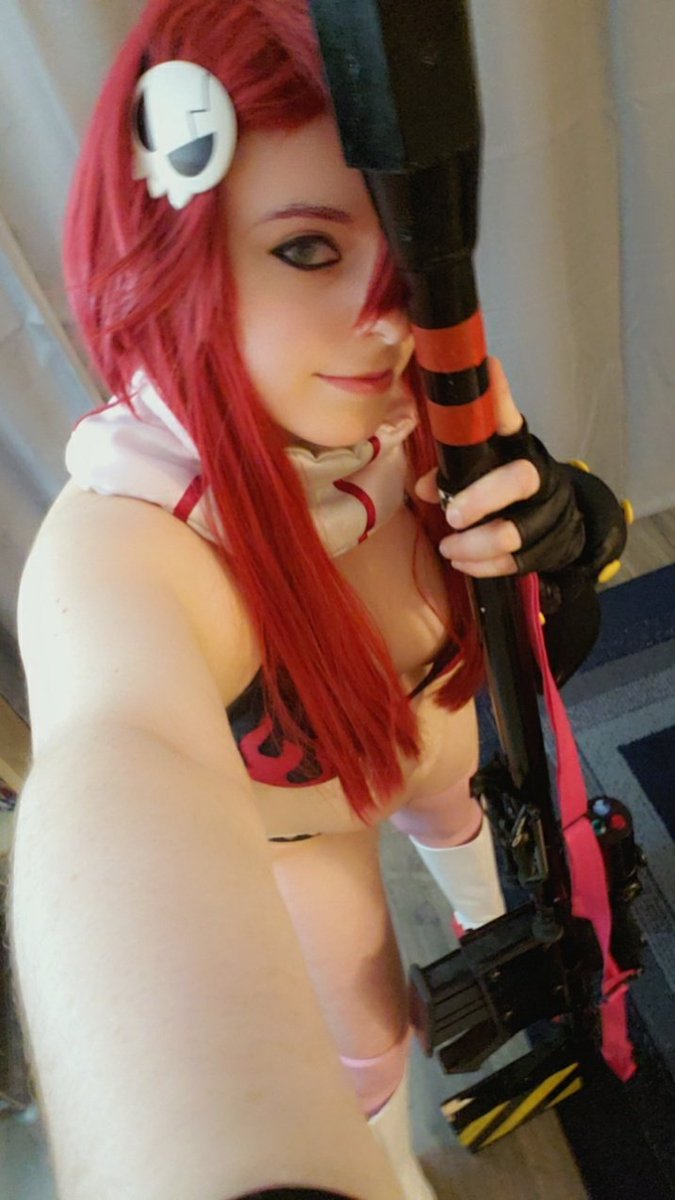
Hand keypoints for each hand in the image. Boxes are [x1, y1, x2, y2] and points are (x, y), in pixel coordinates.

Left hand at [414, 357, 584, 577]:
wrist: (562, 525)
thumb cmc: (506, 489)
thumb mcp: (482, 470)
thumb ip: (453, 470)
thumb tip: (421, 487)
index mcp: (519, 448)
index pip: (510, 418)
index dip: (500, 397)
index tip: (488, 368)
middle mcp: (540, 475)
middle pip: (520, 479)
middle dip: (483, 499)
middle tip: (451, 514)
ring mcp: (549, 514)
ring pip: (516, 533)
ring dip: (476, 545)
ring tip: (448, 548)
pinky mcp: (549, 548)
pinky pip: (515, 564)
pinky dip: (484, 566)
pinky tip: (462, 563)